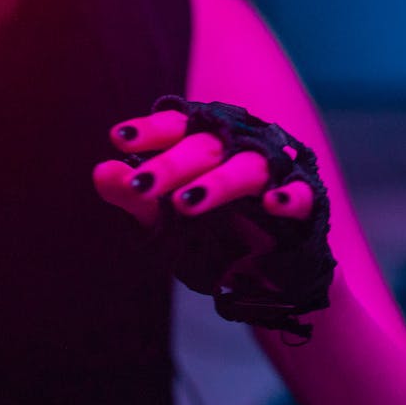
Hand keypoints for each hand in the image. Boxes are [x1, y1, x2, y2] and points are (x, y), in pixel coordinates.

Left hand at [93, 96, 335, 337]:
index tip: (118, 138)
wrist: (269, 277)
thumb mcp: (165, 220)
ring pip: (248, 167)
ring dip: (218, 183)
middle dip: (172, 165)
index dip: (151, 131)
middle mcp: (240, 150)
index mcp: (207, 146)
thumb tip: (101, 170)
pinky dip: (288, 198)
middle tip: (141, 185)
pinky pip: (300, 194)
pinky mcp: (304, 202)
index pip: (178, 127)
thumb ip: (135, 196)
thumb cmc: (214, 234)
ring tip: (185, 203)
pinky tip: (271, 205)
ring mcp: (274, 175)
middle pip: (206, 147)